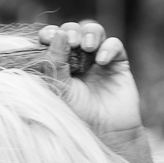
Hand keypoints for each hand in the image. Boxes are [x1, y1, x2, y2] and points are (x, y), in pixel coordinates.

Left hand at [38, 21, 142, 141]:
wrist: (105, 132)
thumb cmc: (76, 114)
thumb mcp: (59, 89)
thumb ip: (55, 63)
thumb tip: (57, 35)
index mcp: (57, 63)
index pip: (51, 39)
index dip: (49, 33)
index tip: (46, 37)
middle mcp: (76, 58)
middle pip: (72, 30)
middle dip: (70, 31)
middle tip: (70, 40)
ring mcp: (97, 58)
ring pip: (93, 31)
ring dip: (89, 33)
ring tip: (86, 46)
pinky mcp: (117, 62)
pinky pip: (114, 45)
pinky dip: (108, 48)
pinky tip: (101, 61)